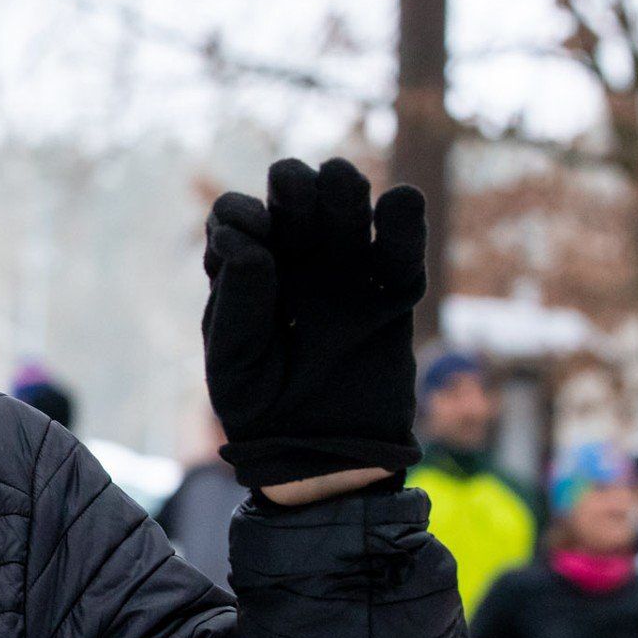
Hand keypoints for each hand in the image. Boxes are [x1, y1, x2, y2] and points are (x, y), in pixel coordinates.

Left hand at [203, 157, 424, 490]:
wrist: (319, 452)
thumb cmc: (262, 405)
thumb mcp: (233, 360)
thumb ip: (239, 301)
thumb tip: (252, 243)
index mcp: (246, 269)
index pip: (238, 214)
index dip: (240, 214)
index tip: (248, 238)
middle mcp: (294, 259)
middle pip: (294, 192)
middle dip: (293, 185)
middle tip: (293, 201)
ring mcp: (345, 270)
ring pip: (347, 202)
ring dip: (342, 186)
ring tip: (340, 191)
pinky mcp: (393, 292)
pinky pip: (403, 244)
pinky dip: (405, 218)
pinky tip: (399, 202)